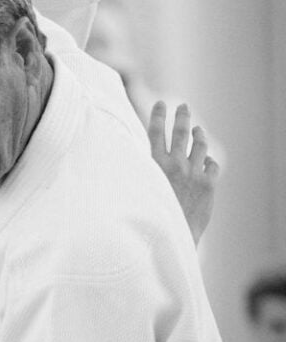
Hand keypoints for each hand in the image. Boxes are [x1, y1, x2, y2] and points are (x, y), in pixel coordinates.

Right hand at [148, 101, 218, 244]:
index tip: (161, 103)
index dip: (158, 115)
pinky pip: (212, 166)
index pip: (155, 131)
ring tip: (198, 130)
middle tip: (184, 106)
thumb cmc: (148, 218)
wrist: (170, 238)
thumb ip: (140, 173)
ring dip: (199, 135)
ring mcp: (194, 173)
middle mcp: (176, 164)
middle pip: (181, 132)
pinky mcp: (208, 185)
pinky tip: (207, 161)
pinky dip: (209, 162)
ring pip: (200, 146)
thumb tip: (129, 165)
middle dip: (182, 116)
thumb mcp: (138, 191)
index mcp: (155, 164)